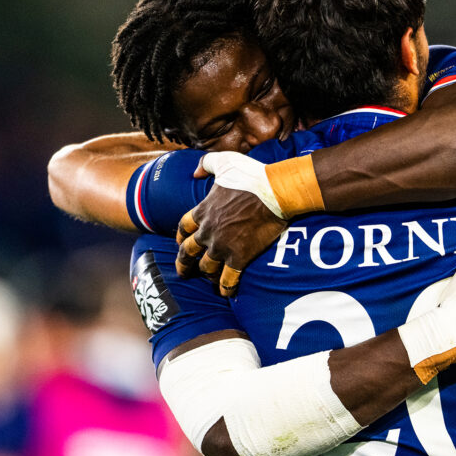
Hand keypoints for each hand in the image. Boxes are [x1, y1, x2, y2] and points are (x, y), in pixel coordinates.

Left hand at [176, 152, 288, 296]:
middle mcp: (208, 231)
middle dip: (184, 263)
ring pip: (206, 267)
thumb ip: (205, 164)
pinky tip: (225, 293)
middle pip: (188, 252)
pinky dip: (225, 288)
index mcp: (203, 210)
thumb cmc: (251, 175)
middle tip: (184, 272)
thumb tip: (195, 173)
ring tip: (209, 280)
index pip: (183, 227)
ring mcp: (222, 246)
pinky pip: (228, 279)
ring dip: (206, 274)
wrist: (275, 192)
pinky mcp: (239, 257)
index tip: (180, 242)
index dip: (180, 236)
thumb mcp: (223, 162)